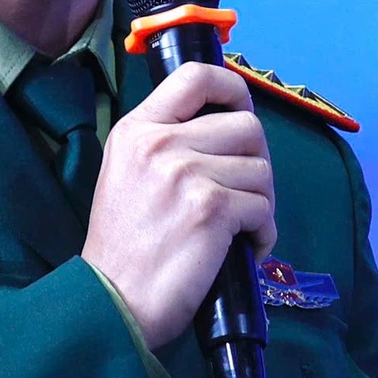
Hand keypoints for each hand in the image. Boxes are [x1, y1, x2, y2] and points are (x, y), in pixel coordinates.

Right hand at [82, 62, 276, 350]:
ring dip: (262, 203)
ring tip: (240, 229)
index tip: (242, 112)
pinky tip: (244, 249)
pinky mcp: (212, 209)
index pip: (195, 76)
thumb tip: (225, 129)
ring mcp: (186, 174)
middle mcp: (161, 143)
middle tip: (245, 194)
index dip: (232, 88)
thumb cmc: (124, 248)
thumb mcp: (127, 174)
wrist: (113, 302)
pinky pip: (263, 208)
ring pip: (261, 169)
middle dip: (258, 161)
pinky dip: (263, 233)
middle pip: (246, 125)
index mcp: (137, 129)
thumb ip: (166, 145)